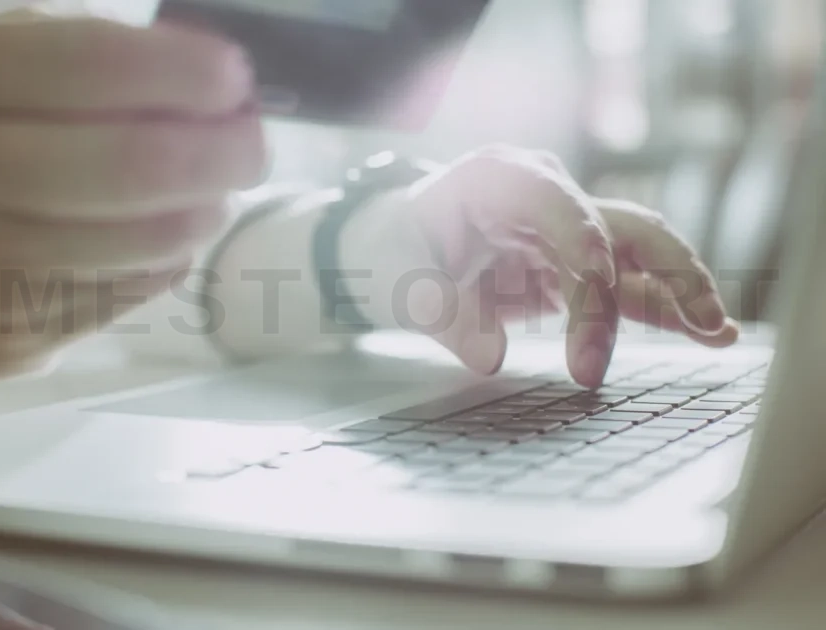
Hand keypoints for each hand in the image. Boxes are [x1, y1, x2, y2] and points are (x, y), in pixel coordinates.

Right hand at [0, 9, 264, 392]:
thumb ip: (66, 56)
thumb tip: (199, 78)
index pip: (91, 68)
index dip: (183, 73)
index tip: (233, 78)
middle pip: (135, 167)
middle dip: (224, 152)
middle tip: (253, 144)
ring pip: (142, 245)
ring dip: (202, 212)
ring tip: (211, 192)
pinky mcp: (5, 339)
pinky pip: (124, 296)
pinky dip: (164, 261)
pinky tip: (163, 239)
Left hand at [344, 146, 737, 387]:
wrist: (396, 247)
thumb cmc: (395, 251)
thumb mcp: (399, 281)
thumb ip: (441, 315)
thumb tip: (491, 358)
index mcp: (499, 179)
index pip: (560, 209)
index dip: (586, 259)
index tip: (593, 318)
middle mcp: (546, 194)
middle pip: (620, 224)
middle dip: (664, 272)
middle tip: (698, 321)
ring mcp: (566, 226)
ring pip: (638, 253)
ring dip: (680, 291)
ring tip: (719, 332)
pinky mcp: (574, 263)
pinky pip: (625, 283)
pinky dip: (661, 308)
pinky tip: (704, 331)